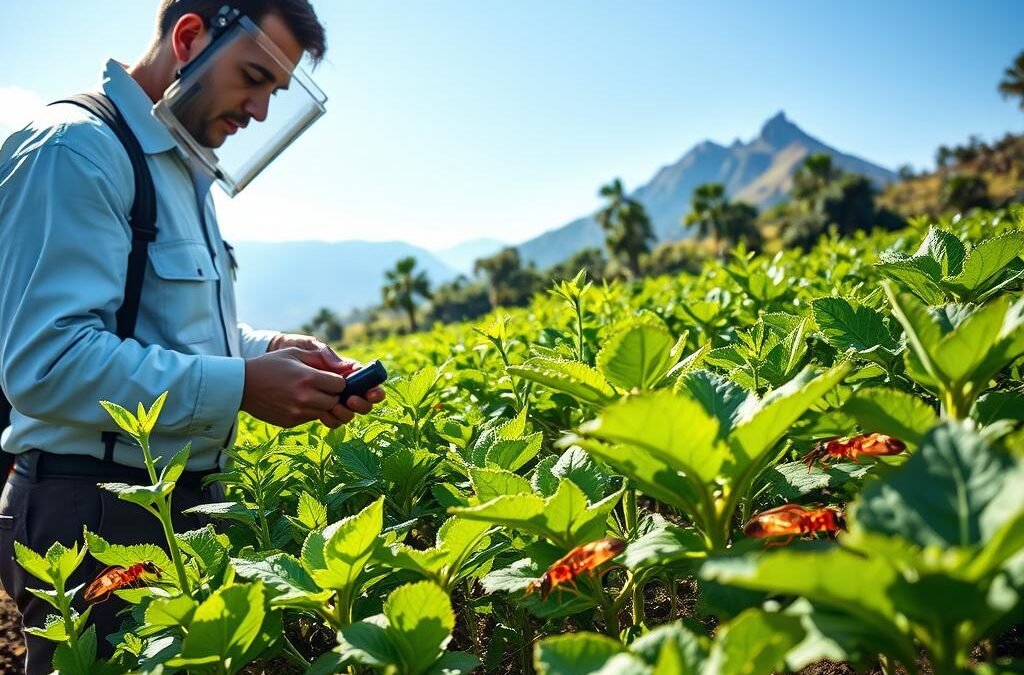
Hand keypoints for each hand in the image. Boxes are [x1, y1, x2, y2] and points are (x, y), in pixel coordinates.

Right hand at [261, 333, 385, 426]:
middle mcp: (305, 398)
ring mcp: (298, 413)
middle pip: (335, 401)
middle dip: (333, 394)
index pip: (341, 386)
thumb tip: (346, 367)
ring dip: (322, 404)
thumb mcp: (294, 353)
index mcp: (308, 378)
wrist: (241, 385)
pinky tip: (297, 400)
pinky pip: (310, 418)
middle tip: (321, 386)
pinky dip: (309, 411)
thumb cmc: (270, 365)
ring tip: (308, 393)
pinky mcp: (291, 422)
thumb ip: (321, 358)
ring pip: (324, 412)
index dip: (338, 381)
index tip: (330, 377)